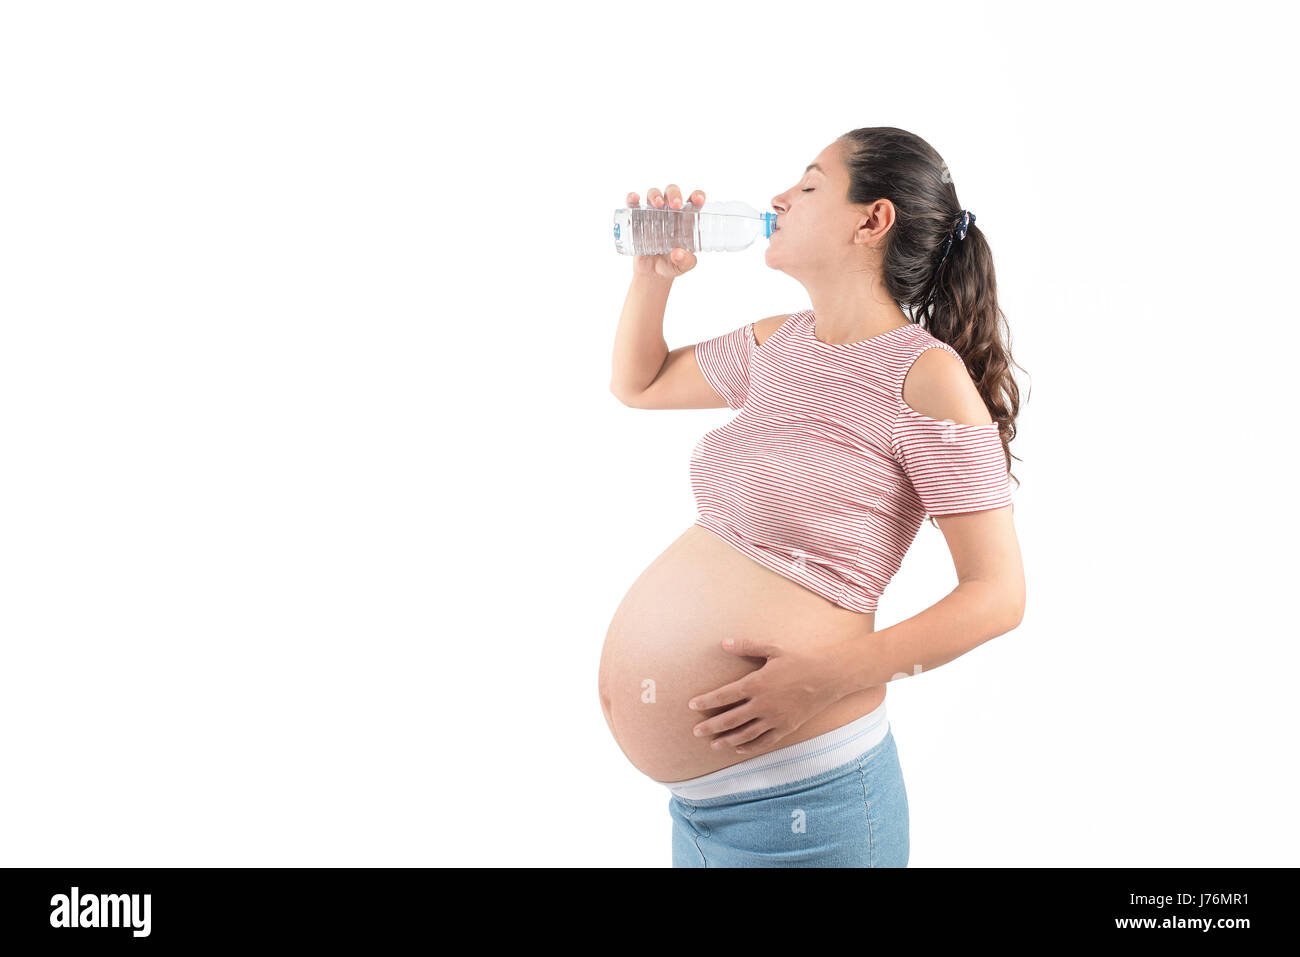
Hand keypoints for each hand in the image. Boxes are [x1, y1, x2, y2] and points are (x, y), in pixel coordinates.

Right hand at [626, 184, 705, 278]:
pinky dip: (632, 198)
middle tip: (676, 204)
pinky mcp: (637, 219)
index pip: (694, 201)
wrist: (653, 274)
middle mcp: (669, 212)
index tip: (698, 199)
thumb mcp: (683, 266)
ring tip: (657, 204)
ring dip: (655, 195)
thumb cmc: (673, 264)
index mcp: (686, 218)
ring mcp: (652, 213)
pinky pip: (633, 204)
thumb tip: (677, 254)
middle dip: (674, 194)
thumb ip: (685, 261)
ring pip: (653, 194)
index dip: (697, 196)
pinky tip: (634, 199)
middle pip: (672, 192)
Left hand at [687, 638, 850, 754]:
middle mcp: (763, 704)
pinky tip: (739, 749)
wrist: (830, 674)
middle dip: (711, 726)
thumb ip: (747, 646)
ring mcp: (775, 718)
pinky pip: (765, 741)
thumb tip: (724, 643)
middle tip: (695, 732)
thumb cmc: (801, 657)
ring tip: (713, 745)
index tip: (692, 705)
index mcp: (756, 683)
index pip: (724, 696)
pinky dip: (751, 746)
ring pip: (745, 734)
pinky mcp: (787, 727)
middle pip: (730, 719)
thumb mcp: (773, 647)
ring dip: (727, 740)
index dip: (706, 701)